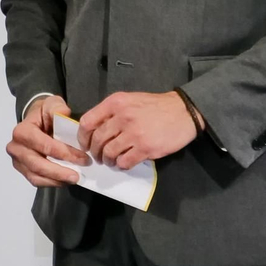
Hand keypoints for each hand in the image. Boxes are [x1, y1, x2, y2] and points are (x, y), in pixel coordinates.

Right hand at [5, 95, 89, 187]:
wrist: (36, 121)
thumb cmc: (45, 114)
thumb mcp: (52, 104)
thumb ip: (57, 108)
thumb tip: (63, 115)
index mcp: (22, 131)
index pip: (44, 145)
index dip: (64, 153)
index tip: (83, 158)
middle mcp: (16, 147)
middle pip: (38, 164)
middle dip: (60, 171)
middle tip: (78, 175)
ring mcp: (18, 160)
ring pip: (36, 175)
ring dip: (56, 179)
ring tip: (74, 179)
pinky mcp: (23, 169)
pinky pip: (36, 181)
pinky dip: (51, 182)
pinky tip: (65, 180)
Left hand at [78, 91, 197, 169]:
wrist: (183, 112)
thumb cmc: (155, 106)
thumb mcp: (129, 100)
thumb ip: (111, 112)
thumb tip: (95, 130)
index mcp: (115, 103)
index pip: (87, 122)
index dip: (82, 137)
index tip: (85, 145)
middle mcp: (122, 117)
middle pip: (97, 140)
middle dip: (95, 152)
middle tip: (98, 157)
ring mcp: (134, 133)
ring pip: (109, 153)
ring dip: (107, 161)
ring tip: (111, 161)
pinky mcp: (146, 148)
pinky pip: (125, 162)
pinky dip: (121, 165)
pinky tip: (123, 163)